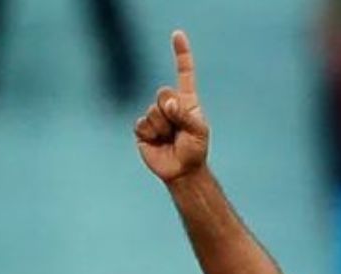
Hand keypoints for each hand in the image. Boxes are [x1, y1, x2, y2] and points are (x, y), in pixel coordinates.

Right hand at [134, 30, 209, 183]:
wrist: (181, 171)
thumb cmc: (195, 150)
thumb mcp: (198, 131)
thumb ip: (185, 115)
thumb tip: (167, 103)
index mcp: (186, 101)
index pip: (184, 73)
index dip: (181, 54)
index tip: (177, 34)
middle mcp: (170, 105)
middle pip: (163, 93)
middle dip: (170, 110)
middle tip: (177, 128)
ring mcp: (155, 116)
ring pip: (153, 111)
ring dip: (162, 127)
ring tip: (169, 138)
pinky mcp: (142, 129)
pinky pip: (142, 124)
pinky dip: (150, 134)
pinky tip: (157, 141)